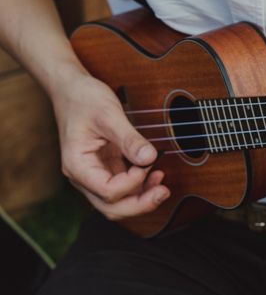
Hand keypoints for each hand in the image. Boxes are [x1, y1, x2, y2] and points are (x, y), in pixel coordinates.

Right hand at [52, 71, 169, 220]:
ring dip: (140, 197)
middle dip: (139, 204)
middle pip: (111, 206)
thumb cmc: (84, 99)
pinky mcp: (104, 166)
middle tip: (164, 192)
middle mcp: (83, 175)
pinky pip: (121, 185)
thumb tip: (150, 157)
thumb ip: (129, 139)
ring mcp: (93, 172)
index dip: (131, 183)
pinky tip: (153, 174)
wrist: (72, 88)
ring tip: (162, 184)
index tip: (147, 164)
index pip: (107, 191)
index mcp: (78, 165)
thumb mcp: (109, 115)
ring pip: (116, 200)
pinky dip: (137, 184)